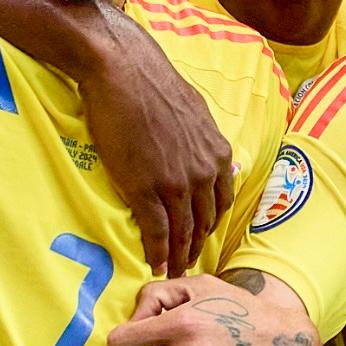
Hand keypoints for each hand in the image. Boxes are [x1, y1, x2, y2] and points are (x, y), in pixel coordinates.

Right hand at [82, 13, 231, 276]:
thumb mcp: (195, 112)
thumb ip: (205, 140)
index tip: (202, 238)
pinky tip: (154, 265)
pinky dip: (157, 252)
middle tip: (189, 265)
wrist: (124, 72)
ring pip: (182, 232)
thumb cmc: (154, 85)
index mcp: (217, 154)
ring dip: (178, 257)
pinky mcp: (145, 189)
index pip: (221, 202)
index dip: (211, 225)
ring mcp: (175, 184)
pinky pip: (156, 231)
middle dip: (196, 246)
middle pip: (203, 222)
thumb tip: (212, 152)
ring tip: (173, 273)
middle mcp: (202, 173)